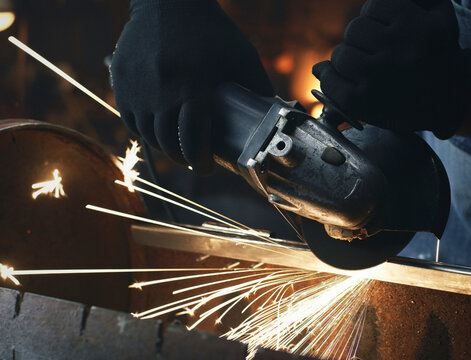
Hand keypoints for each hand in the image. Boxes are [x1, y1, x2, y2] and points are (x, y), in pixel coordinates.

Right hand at [110, 0, 272, 172]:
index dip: (201, 161)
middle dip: (183, 159)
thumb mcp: (242, 56)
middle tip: (194, 161)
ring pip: (148, 135)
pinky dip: (145, 132)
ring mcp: (137, 87)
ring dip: (164, 148)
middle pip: (169, 143)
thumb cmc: (212, 31)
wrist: (168, 3)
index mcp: (194, 85)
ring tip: (178, 148)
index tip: (207, 168)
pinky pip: (130, 120)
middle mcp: (162, 89)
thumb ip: (258, 87)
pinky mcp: (121, 81)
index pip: (194, 139)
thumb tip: (274, 115)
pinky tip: (158, 132)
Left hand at [312, 0, 470, 138]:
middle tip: (375, 52)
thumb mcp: (440, 16)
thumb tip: (368, 10)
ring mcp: (379, 77)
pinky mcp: (363, 101)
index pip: (375, 5)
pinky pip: (332, 82)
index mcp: (418, 27)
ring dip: (346, 59)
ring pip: (341, 54)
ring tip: (364, 68)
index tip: (385, 30)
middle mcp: (399, 50)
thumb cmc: (439, 56)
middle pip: (355, 29)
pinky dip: (331, 79)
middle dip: (361, 39)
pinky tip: (342, 80)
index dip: (376, 17)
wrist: (449, 104)